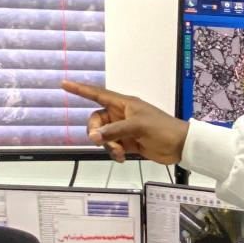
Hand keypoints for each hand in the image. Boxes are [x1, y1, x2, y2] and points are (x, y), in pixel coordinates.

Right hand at [61, 80, 188, 164]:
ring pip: (103, 136)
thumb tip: (94, 137)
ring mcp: (123, 129)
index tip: (64, 84)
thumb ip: (114, 131)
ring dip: (107, 145)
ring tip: (119, 152)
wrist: (179, 146)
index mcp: (124, 103)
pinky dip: (114, 152)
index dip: (80, 89)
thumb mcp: (137, 127)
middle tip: (101, 142)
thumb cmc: (162, 129)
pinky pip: (111, 146)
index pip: (98, 94)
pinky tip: (121, 158)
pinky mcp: (127, 142)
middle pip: (96, 120)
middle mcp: (121, 114)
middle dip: (97, 132)